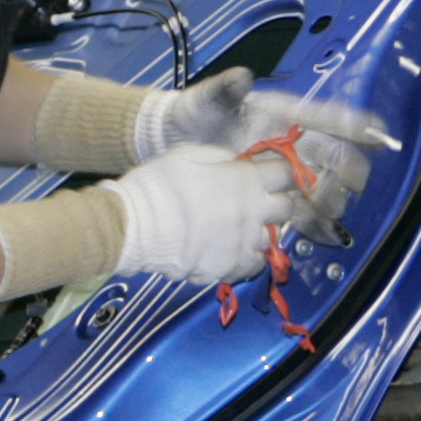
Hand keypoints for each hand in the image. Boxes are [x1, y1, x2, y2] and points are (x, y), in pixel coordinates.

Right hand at [100, 143, 296, 284]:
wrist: (133, 226)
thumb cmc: (157, 185)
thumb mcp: (187, 154)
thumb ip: (221, 155)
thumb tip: (240, 159)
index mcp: (243, 180)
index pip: (285, 173)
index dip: (282, 170)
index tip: (274, 171)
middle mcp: (252, 212)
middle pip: (287, 207)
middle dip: (278, 199)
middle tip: (262, 197)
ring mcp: (243, 242)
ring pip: (273, 237)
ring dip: (263, 229)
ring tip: (243, 225)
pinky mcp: (230, 266)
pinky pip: (256, 264)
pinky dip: (250, 256)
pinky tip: (235, 248)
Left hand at [136, 68, 386, 226]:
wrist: (169, 142)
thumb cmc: (193, 114)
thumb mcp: (206, 100)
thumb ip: (224, 90)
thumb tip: (241, 77)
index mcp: (282, 117)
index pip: (327, 118)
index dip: (355, 125)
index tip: (378, 135)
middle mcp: (291, 143)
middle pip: (334, 158)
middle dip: (347, 173)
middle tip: (351, 187)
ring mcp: (283, 170)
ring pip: (323, 188)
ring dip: (333, 202)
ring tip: (333, 215)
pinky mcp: (272, 193)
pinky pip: (302, 209)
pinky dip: (315, 223)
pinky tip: (325, 236)